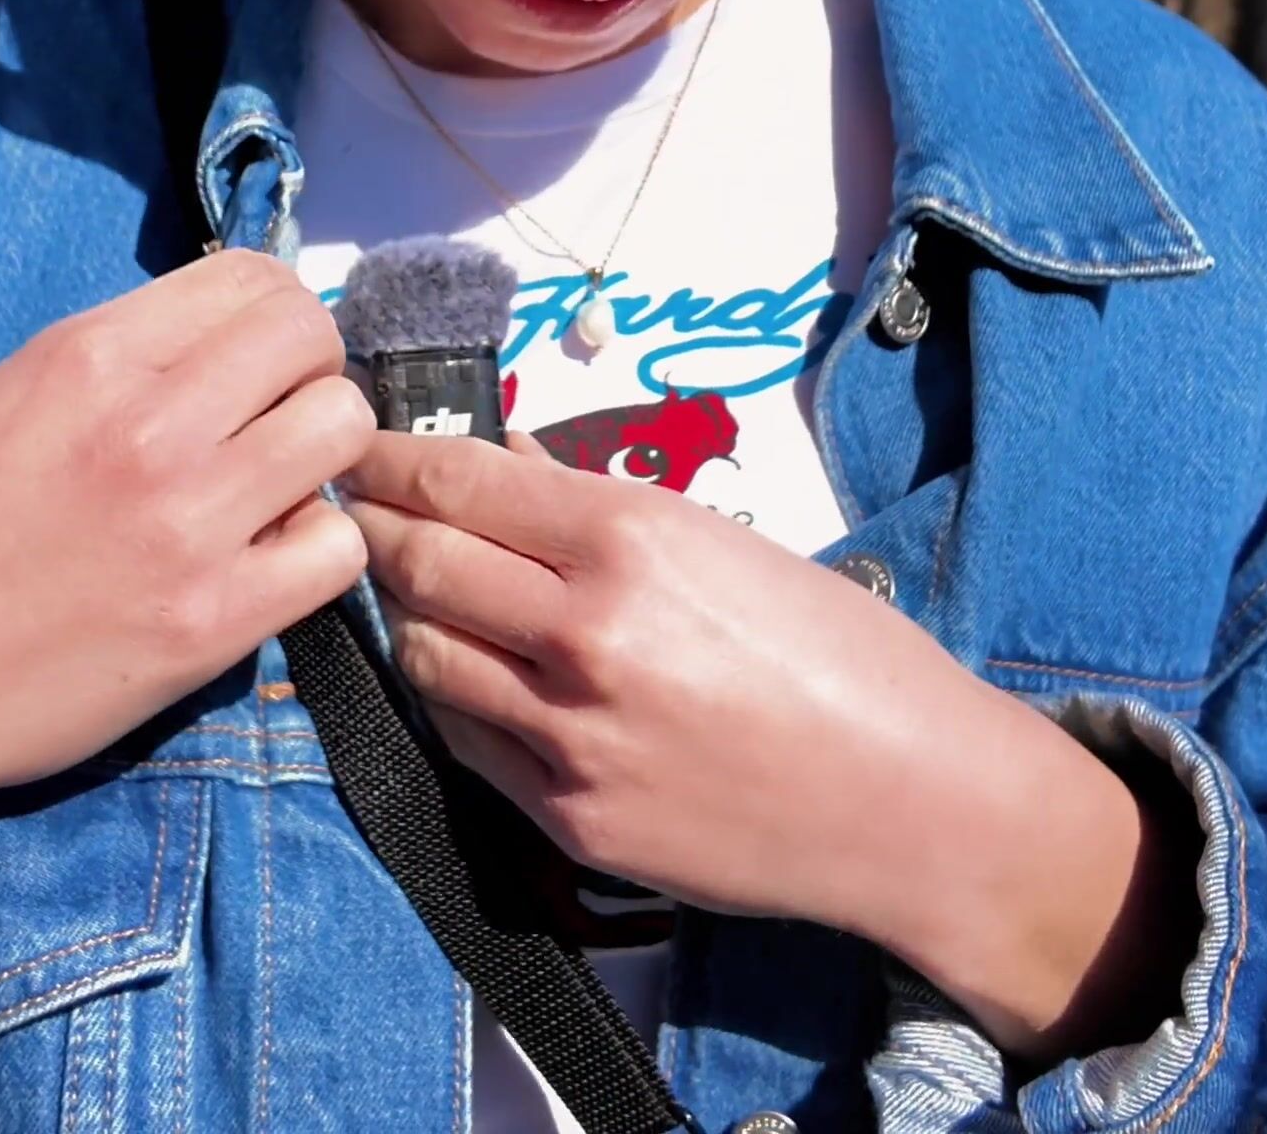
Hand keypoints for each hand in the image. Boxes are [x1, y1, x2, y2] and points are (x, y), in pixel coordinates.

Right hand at [0, 250, 372, 1046]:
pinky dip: (314, 555)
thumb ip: (110, 364)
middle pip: (312, 339)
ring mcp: (187, 522)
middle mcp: (149, 421)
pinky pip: (336, 550)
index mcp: (86, 354)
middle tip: (271, 425)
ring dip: (321, 458)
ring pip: (343, 430)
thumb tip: (208, 342)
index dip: (269, 315)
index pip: (252, 278)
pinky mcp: (211, 621)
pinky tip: (264, 569)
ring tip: (272, 496)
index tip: (251, 360)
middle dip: (307, 373)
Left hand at [340, 431, 1182, 1055]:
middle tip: (355, 508)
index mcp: (630, 540)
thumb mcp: (729, 544)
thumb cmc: (843, 656)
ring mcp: (568, 733)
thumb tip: (503, 461)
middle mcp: (583, 632)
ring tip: (407, 590)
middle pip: (417, 561)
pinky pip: (465, 740)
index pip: (456, 481)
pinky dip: (451, 695)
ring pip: (423, 654)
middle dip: (375, 525)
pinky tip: (463, 672)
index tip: (363, 448)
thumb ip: (601, 505)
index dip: (390, 458)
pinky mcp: (567, 817)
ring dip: (406, 614)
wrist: (910, 802)